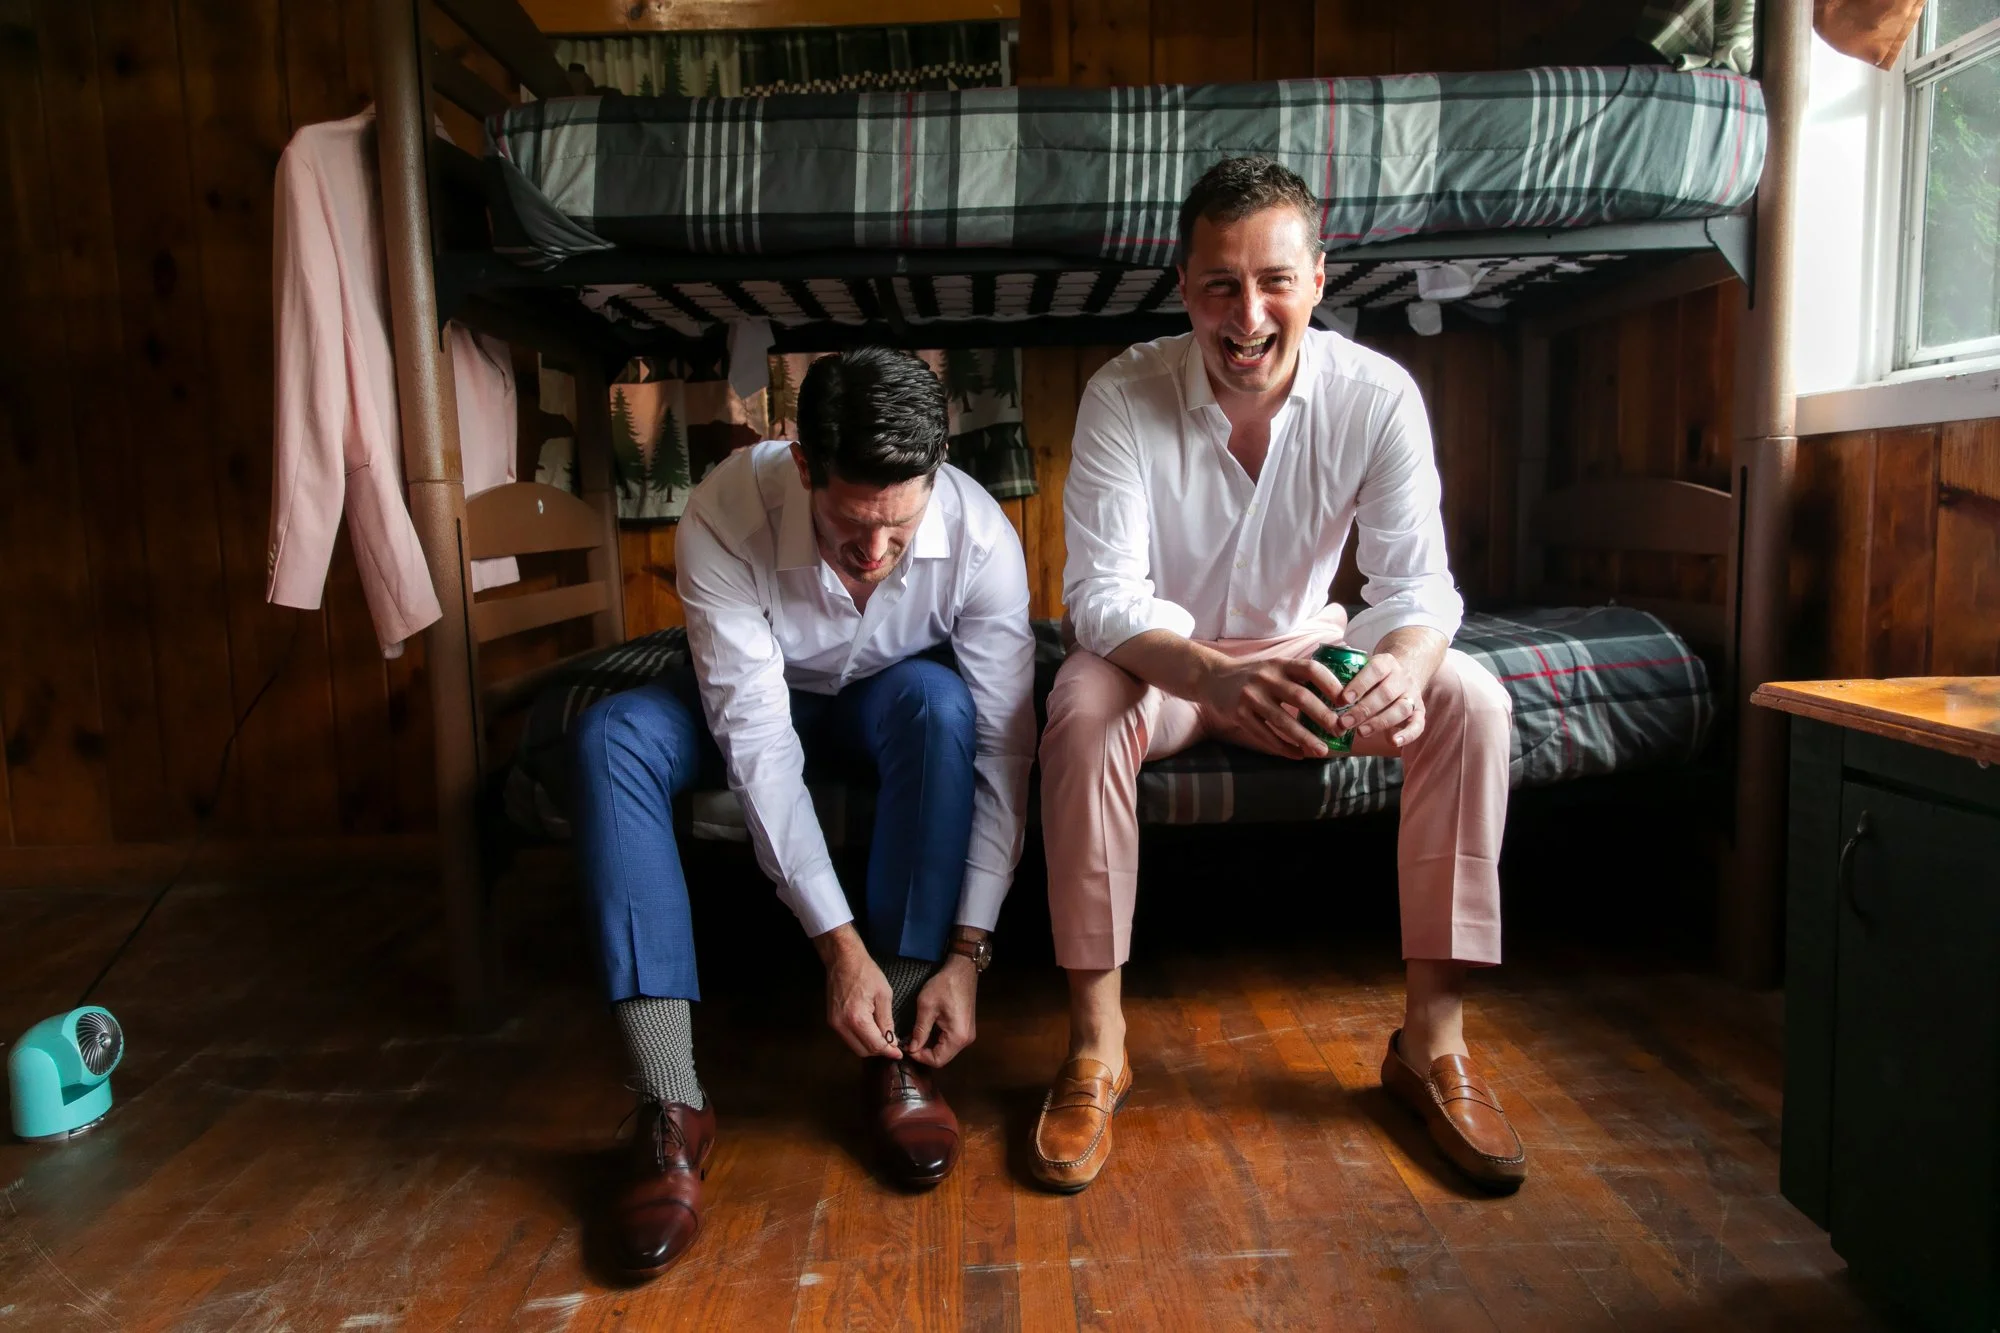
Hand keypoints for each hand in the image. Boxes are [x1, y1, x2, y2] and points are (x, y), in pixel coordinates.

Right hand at [811, 924, 900, 1058]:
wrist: (843, 960)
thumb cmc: (866, 973)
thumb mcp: (884, 995)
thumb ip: (887, 1021)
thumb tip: (892, 1042)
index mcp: (857, 1019)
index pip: (875, 1045)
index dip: (889, 1051)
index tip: (899, 1054)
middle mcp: (842, 1026)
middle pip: (863, 1051)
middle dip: (879, 1050)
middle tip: (892, 1044)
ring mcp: (834, 1024)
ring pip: (854, 1047)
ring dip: (869, 1046)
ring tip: (883, 1037)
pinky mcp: (831, 1021)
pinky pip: (848, 1038)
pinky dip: (860, 1039)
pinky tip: (870, 1030)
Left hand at [906, 955, 978, 1067]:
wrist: (962, 970)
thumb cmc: (944, 986)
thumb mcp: (926, 1007)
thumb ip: (919, 1030)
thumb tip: (911, 1048)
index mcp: (957, 1036)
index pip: (937, 1060)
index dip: (920, 1057)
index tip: (907, 1046)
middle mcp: (966, 1040)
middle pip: (942, 1058)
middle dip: (924, 1053)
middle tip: (909, 1042)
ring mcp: (967, 1035)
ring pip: (946, 1051)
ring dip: (930, 1047)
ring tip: (916, 1036)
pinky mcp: (965, 1029)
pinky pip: (950, 1042)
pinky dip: (937, 1040)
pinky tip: (927, 1031)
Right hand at [1198, 657, 1344, 758]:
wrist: (1212, 677)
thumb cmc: (1252, 675)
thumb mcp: (1274, 666)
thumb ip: (1298, 676)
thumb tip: (1336, 695)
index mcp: (1280, 663)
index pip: (1310, 669)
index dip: (1330, 683)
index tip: (1346, 700)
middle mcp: (1266, 677)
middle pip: (1300, 696)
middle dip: (1322, 716)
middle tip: (1340, 730)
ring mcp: (1251, 696)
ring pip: (1282, 721)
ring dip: (1305, 737)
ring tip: (1321, 750)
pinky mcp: (1239, 714)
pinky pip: (1264, 734)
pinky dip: (1282, 746)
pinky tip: (1297, 754)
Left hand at [1334, 628, 1446, 747]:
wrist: (1405, 669)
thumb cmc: (1373, 675)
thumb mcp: (1363, 668)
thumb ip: (1346, 677)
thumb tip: (1315, 693)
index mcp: (1386, 662)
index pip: (1375, 670)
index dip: (1359, 684)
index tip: (1343, 699)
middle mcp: (1402, 677)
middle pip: (1385, 693)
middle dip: (1363, 710)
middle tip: (1344, 723)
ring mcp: (1412, 694)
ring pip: (1401, 709)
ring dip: (1380, 722)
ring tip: (1360, 732)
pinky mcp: (1419, 711)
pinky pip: (1419, 724)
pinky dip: (1408, 734)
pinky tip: (1393, 742)